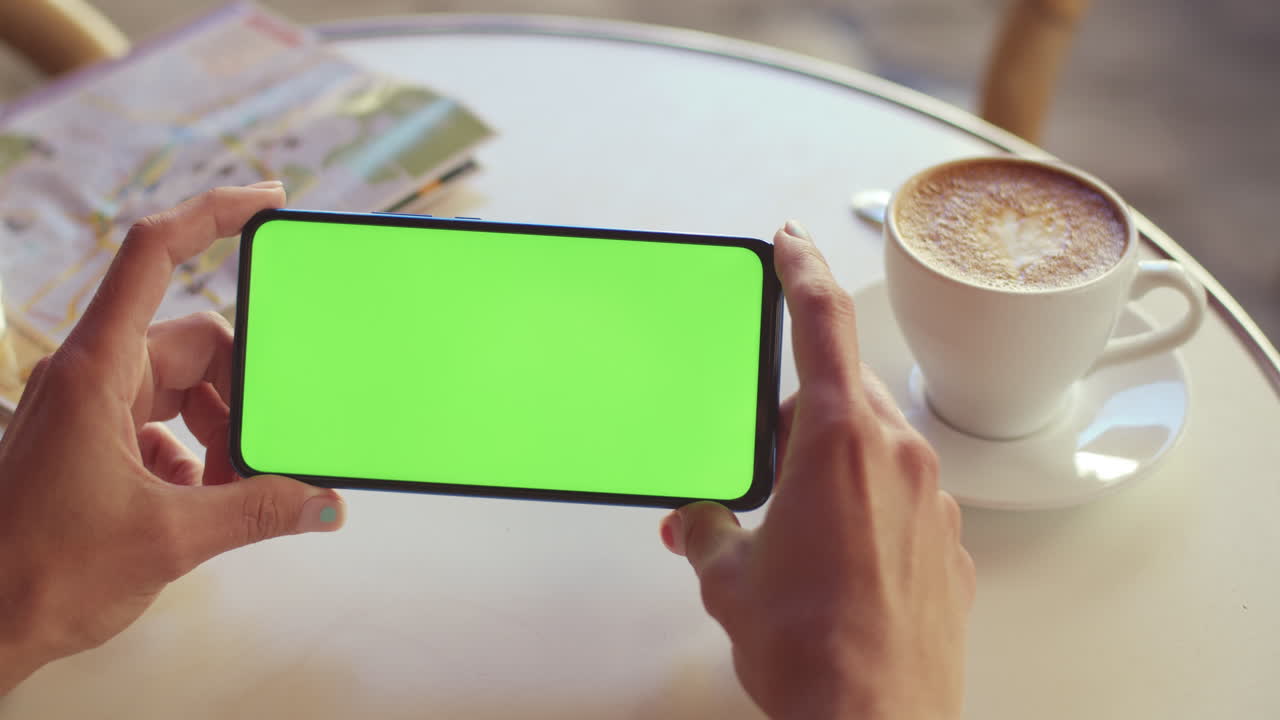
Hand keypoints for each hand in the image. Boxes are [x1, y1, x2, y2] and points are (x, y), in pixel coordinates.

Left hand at [0, 184, 345, 692]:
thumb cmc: (41, 575)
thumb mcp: (170, 539)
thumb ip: (257, 512)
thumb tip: (323, 503)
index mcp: (96, 370)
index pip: (153, 255)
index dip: (212, 213)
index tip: (269, 201)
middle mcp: (90, 376)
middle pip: (194, 343)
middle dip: (242, 392)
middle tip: (269, 448)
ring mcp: (90, 409)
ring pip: (183, 387)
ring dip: (221, 431)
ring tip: (235, 487)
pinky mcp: (93, 442)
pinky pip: (164, 424)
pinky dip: (197, 455)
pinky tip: (203, 500)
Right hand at [659, 221, 974, 719]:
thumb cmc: (811, 651)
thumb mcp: (729, 578)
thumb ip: (706, 530)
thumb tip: (695, 523)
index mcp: (839, 442)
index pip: (824, 324)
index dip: (804, 271)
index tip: (793, 243)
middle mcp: (898, 458)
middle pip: (844, 397)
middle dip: (798, 421)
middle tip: (760, 468)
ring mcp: (934, 502)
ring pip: (876, 448)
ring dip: (832, 466)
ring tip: (792, 528)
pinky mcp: (950, 547)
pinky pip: (903, 499)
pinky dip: (867, 509)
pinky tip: (836, 561)